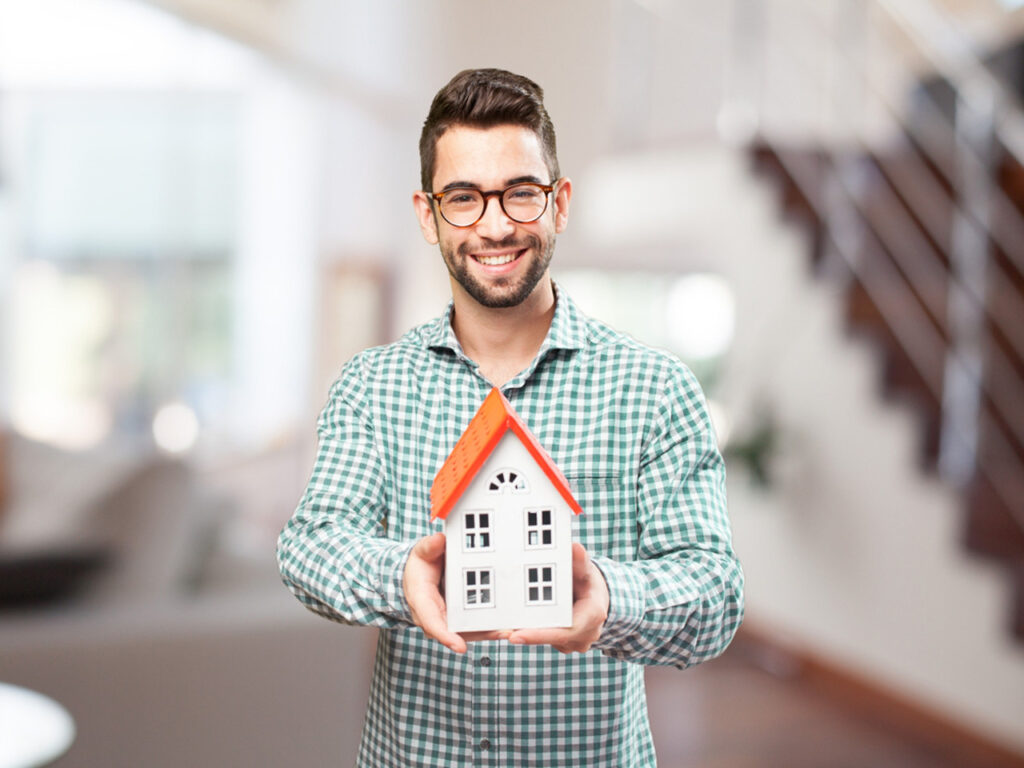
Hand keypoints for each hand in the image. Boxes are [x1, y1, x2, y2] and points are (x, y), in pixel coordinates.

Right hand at [403, 532, 507, 653]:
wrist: (418, 575)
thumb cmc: (419, 566)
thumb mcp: (421, 553)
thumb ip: (429, 547)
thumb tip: (439, 540)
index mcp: (423, 602)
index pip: (432, 622)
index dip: (446, 636)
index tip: (460, 647)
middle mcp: (436, 616)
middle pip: (458, 631)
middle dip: (480, 634)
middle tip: (502, 633)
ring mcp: (449, 618)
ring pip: (469, 631)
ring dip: (490, 632)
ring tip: (511, 630)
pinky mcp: (460, 616)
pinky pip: (474, 624)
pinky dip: (490, 626)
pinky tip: (508, 624)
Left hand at [508, 543, 609, 653]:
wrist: (596, 598)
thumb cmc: (589, 582)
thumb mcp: (586, 570)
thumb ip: (579, 561)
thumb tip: (575, 548)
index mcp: (592, 616)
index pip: (565, 631)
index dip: (540, 635)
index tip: (516, 635)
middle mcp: (585, 634)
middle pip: (552, 638)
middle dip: (526, 635)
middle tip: (500, 631)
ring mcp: (575, 642)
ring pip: (547, 640)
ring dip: (526, 634)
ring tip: (501, 628)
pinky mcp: (564, 643)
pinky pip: (546, 639)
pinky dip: (531, 632)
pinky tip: (514, 625)